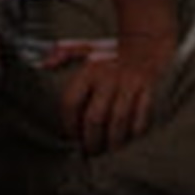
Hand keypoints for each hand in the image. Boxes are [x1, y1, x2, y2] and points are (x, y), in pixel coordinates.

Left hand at [41, 35, 173, 154]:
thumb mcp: (85, 50)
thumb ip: (63, 54)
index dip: (69, 125)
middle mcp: (108, 77)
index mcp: (88, 70)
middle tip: (91, 151)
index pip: (71, 102)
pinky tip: (130, 140)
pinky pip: (141, 118)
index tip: (72, 137)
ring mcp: (129, 84)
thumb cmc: (110, 54)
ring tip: (109, 151)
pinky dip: (134, 133)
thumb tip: (45, 64)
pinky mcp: (148, 90)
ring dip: (113, 142)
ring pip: (118, 121)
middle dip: (91, 140)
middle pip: (94, 118)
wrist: (146, 43)